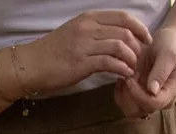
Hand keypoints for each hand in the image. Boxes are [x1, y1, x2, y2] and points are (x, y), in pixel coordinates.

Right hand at [13, 11, 151, 96]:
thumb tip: (117, 37)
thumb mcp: (75, 33)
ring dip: (131, 59)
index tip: (146, 39)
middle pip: (125, 32)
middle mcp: (88, 28)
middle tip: (141, 59)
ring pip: (120, 46)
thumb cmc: (52, 52)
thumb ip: (95, 32)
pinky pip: (110, 63)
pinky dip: (121, 68)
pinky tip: (124, 74)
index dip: (139, 28)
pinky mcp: (81, 63)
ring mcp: (84, 45)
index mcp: (88, 19)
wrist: (29, 65)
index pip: (123, 17)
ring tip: (132, 68)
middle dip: (138, 46)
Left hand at [114, 26, 175, 117]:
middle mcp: (160, 100)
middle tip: (127, 76)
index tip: (130, 78)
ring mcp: (149, 99)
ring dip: (123, 95)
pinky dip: (119, 92)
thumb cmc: (171, 44)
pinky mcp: (139, 96)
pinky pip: (125, 103)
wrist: (168, 40)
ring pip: (130, 110)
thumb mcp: (169, 53)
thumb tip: (152, 91)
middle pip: (139, 111)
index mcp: (171, 91)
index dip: (138, 95)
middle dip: (128, 95)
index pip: (153, 104)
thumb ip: (162, 71)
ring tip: (125, 76)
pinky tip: (121, 79)